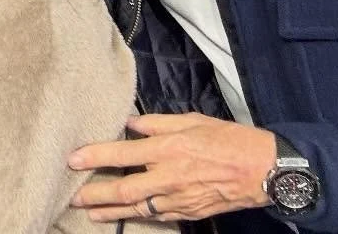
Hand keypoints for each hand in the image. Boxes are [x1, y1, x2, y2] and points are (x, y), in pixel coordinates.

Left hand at [68, 113, 274, 221]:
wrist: (264, 170)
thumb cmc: (229, 139)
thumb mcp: (192, 120)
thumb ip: (157, 123)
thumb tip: (130, 124)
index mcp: (169, 148)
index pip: (122, 154)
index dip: (95, 157)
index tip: (73, 160)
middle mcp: (169, 176)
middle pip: (124, 189)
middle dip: (95, 194)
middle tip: (73, 197)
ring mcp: (179, 198)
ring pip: (138, 208)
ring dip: (111, 211)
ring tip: (90, 212)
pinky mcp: (190, 212)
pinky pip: (158, 216)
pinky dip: (139, 217)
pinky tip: (126, 216)